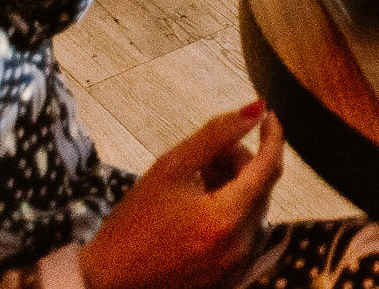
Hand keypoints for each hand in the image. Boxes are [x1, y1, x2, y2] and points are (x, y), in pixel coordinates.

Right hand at [79, 103, 283, 288]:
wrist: (106, 282)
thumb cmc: (132, 224)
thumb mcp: (170, 169)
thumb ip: (217, 134)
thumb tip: (258, 108)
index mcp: (228, 219)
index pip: (269, 167)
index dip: (272, 136)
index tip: (268, 116)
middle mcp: (242, 248)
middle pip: (262, 189)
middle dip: (243, 163)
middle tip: (211, 152)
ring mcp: (238, 269)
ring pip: (254, 212)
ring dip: (237, 188)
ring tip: (200, 179)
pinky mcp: (230, 281)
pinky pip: (245, 238)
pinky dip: (233, 215)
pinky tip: (202, 208)